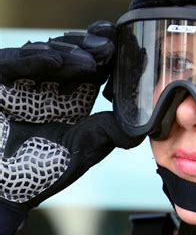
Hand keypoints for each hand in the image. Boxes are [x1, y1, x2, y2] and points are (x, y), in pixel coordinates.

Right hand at [0, 22, 138, 234]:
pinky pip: (13, 64)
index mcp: (72, 99)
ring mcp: (22, 83)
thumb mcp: (83, 151)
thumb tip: (143, 123)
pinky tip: (55, 61)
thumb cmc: (43, 173)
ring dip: (68, 52)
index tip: (126, 44)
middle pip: (70, 54)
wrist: (5, 190)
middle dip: (90, 46)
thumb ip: (110, 133)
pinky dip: (32, 60)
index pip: (92, 68)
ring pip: (45, 53)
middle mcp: (48, 86)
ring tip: (89, 60)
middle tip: (108, 44)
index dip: (107, 54)